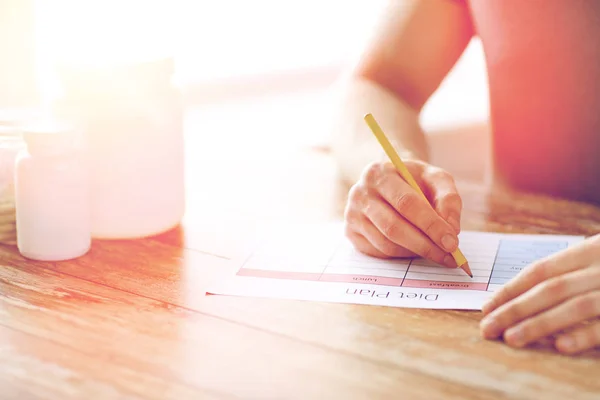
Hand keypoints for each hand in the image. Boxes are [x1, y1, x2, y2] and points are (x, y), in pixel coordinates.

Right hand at [344, 159, 461, 266]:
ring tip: (436, 252)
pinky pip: (379, 252)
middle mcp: (359, 193)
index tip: (452, 242)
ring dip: (415, 252)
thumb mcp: (435, 179)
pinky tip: (415, 248)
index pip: (407, 203)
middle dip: (425, 245)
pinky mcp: (350, 232)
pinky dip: (401, 255)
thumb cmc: (415, 180)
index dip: (431, 225)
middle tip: (448, 258)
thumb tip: (451, 230)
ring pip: (386, 244)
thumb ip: (448, 199)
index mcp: (379, 173)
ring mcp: (352, 214)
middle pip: (393, 227)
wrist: (390, 180)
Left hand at [480, 235, 599, 354]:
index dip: (510, 289)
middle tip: (487, 328)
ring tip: (511, 339)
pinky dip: (583, 335)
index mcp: (589, 251)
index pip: (540, 270)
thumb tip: (526, 295)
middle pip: (550, 288)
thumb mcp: (599, 258)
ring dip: (539, 323)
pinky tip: (560, 346)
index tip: (486, 308)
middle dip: (514, 309)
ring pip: (575, 306)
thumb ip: (572, 272)